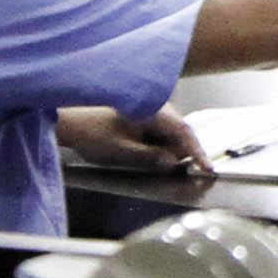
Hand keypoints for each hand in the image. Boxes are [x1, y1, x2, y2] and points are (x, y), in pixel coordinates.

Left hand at [63, 105, 208, 173]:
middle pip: (179, 135)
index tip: (207, 169)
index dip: (197, 152)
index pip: (184, 132)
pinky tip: (135, 150)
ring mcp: (150, 112)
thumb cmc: (91, 132)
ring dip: (162, 151)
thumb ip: (149, 157)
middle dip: (173, 153)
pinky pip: (158, 135)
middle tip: (157, 166)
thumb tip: (173, 163)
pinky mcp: (143, 119)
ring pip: (169, 137)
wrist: (70, 122)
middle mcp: (155, 108)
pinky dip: (154, 147)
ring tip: (134, 153)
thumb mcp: (120, 151)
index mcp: (153, 111)